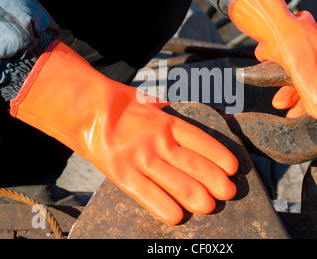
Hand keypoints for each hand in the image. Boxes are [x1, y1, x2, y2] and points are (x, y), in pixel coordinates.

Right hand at [10, 40, 237, 224]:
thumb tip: (172, 107)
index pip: (200, 140)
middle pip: (192, 163)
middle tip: (228, 192)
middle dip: (214, 180)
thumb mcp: (146, 100)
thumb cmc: (117, 104)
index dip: (217, 155)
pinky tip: (178, 216)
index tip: (232, 167)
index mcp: (166, 122)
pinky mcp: (122, 173)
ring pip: (175, 180)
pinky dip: (163, 206)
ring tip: (210, 206)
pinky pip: (146, 193)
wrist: (84, 108)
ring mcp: (140, 157)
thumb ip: (162, 108)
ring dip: (195, 195)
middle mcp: (157, 140)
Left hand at [229, 0, 316, 144]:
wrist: (265, 22)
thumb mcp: (299, 63)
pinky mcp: (297, 66)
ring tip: (293, 121)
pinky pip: (298, 86)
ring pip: (313, 92)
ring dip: (303, 108)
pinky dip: (291, 97)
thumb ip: (312, 87)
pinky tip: (280, 104)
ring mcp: (312, 64)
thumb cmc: (285, 36)